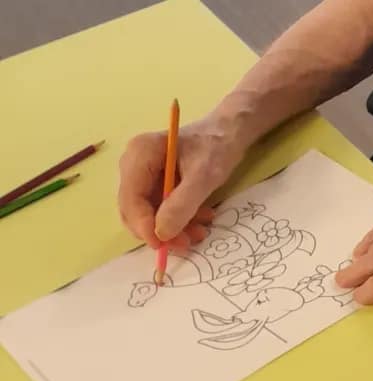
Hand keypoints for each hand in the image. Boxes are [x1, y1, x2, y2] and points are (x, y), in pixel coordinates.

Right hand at [118, 114, 248, 248]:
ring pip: (148, 213)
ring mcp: (144, 174)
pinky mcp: (155, 183)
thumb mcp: (204, 176)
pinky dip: (179, 219)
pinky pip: (160, 209)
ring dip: (173, 228)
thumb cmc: (216, 146)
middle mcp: (134, 164)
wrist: (229, 132)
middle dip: (159, 230)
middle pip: (135, 209)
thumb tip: (162, 233)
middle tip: (186, 242)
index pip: (131, 198)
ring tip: (200, 231)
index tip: (163, 244)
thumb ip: (182, 204)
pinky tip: (200, 219)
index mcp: (140, 153)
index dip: (144, 225)